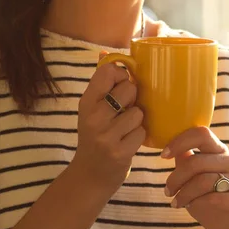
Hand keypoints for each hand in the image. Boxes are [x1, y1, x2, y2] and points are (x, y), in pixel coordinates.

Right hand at [72, 52, 145, 191]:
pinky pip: (141, 132)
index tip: (121, 85)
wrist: (89, 176)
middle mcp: (93, 117)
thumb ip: (101, 82)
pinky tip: (128, 142)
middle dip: (133, 98)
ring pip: (138, 112)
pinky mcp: (119, 152)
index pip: (108, 71)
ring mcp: (105, 136)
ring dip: (137, 120)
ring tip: (125, 129)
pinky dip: (139, 137)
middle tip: (124, 110)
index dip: (122, 74)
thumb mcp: (91, 108)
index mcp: (86, 101)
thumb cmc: (96, 135)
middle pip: (129, 88)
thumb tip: (106, 53)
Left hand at [162, 127, 228, 228]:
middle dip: (176, 178)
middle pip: (197, 162)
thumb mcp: (193, 177)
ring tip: (175, 203)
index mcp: (220, 150)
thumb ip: (185, 159)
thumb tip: (169, 147)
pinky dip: (198, 203)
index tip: (163, 155)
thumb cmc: (206, 196)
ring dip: (184, 194)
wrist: (228, 224)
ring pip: (204, 181)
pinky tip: (192, 207)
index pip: (202, 133)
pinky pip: (215, 198)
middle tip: (167, 191)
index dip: (180, 141)